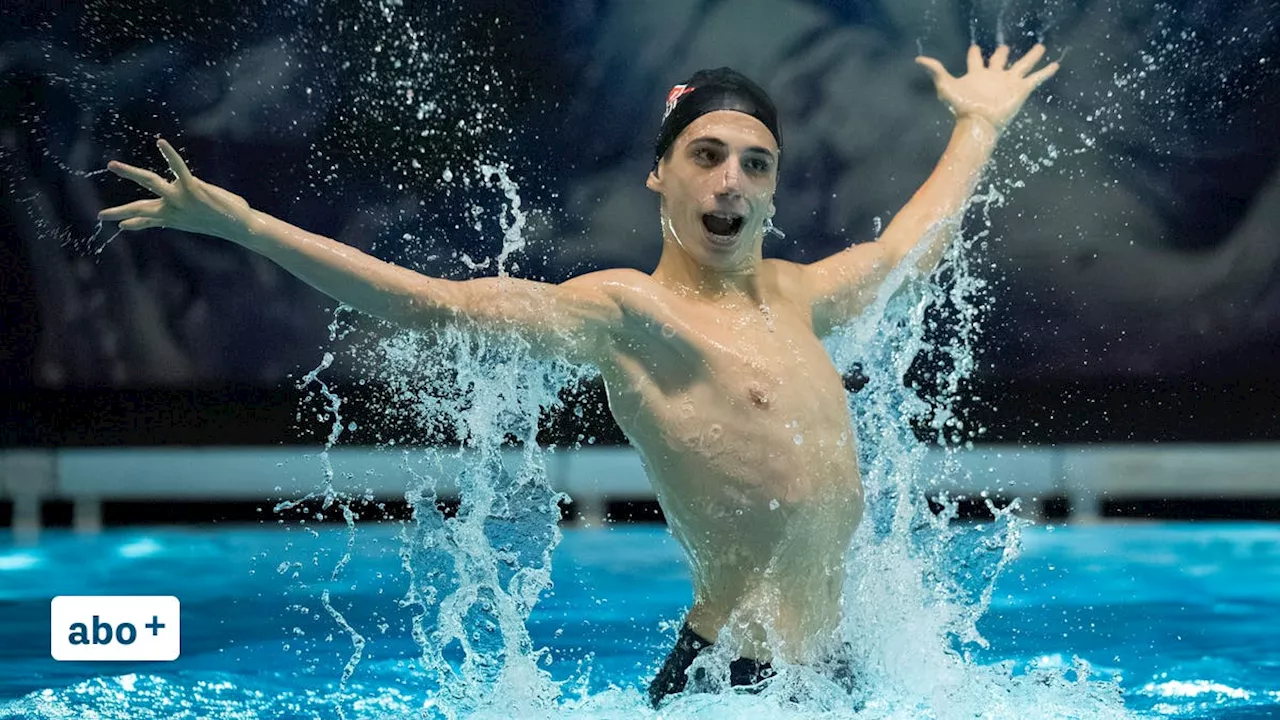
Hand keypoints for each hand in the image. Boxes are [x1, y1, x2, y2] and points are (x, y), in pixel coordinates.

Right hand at [99, 139, 252, 240]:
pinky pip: (178, 167)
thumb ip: (189, 214)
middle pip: (141, 208)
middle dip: (121, 212)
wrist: (241, 227)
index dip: (135, 223)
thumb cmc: (227, 222)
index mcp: (174, 217)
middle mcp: (174, 209)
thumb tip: (184, 211)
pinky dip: (170, 154)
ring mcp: (181, 198)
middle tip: (100, 215)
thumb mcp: (204, 221)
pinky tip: (161, 142)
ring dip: (131, 173)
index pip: (149, 221)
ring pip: (150, 183)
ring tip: (112, 165)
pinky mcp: (193, 188)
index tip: (121, 226)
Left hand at [915, 44, 1058, 131]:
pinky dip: (1046, 72)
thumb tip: (918, 60)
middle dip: (1002, 54)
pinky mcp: (1021, 90)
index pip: (976, 60)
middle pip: (1000, 61)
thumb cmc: (961, 106)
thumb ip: (935, 71)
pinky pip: (1036, 78)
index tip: (974, 48)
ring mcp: (1009, 83)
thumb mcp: (946, 86)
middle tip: (1004, 48)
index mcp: (978, 75)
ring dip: (1032, 57)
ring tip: (1040, 48)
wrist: (978, 122)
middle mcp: (994, 77)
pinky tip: (1055, 65)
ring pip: (1023, 65)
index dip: (974, 54)